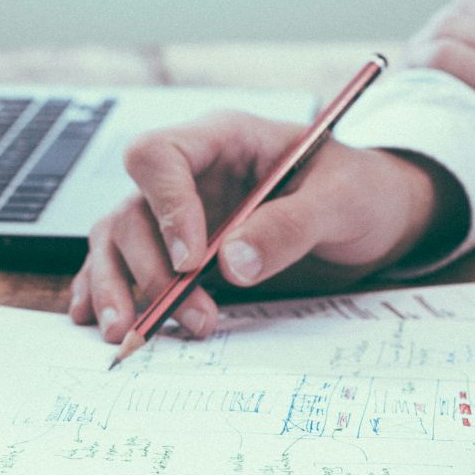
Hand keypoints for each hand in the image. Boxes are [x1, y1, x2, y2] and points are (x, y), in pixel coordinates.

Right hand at [69, 112, 465, 341]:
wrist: (377, 217)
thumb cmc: (362, 192)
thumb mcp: (342, 201)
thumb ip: (289, 226)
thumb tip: (231, 263)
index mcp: (224, 140)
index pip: (160, 156)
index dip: (165, 207)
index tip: (191, 261)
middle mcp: (191, 175)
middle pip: (131, 210)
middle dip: (150, 270)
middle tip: (190, 316)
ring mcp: (179, 214)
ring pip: (118, 241)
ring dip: (119, 289)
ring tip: (132, 334)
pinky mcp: (179, 251)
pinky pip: (125, 265)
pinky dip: (106, 292)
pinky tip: (97, 321)